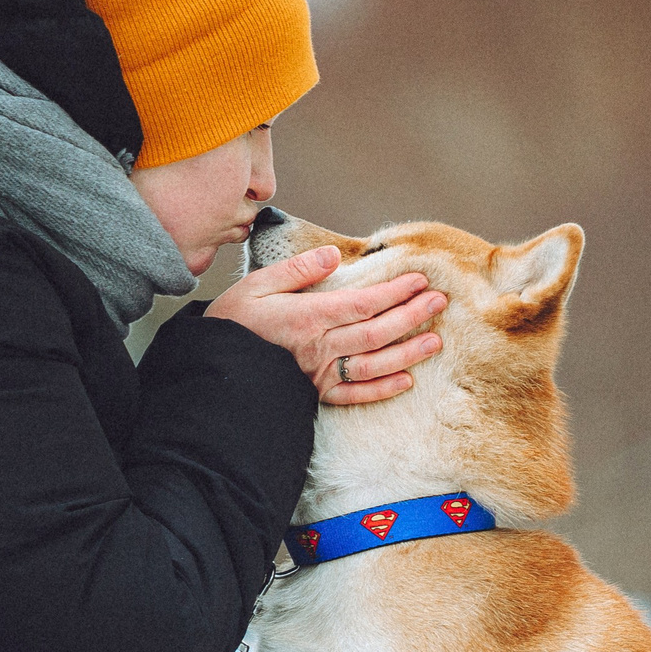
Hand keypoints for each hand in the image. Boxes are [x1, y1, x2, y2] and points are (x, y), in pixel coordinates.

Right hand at [204, 247, 443, 405]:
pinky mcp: (315, 397)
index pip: (363, 303)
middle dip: (412, 315)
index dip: (396, 292)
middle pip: (377, 332)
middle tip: (439, 301)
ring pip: (374, 364)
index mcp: (308, 317)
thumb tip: (332, 254)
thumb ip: (297, 270)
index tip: (420, 279)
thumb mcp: (256, 286)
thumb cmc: (231, 325)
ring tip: (435, 340)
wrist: (211, 373)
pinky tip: (406, 380)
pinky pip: (355, 395)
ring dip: (408, 353)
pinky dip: (382, 389)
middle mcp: (320, 348)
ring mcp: (319, 376)